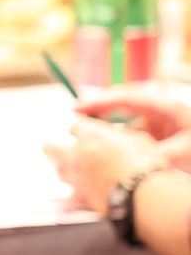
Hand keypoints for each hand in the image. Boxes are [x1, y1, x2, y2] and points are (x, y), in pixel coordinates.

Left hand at [46, 119, 170, 214]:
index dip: (81, 131)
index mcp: (91, 136)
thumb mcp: (139, 141)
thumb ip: (123, 137)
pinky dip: (74, 193)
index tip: (86, 134)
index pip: (76, 127)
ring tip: (79, 173)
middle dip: (55, 149)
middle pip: (51, 148)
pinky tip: (82, 194)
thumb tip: (120, 138)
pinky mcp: (78, 195)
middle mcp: (77, 154)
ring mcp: (75, 175)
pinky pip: (67, 194)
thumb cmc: (146, 165)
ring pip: (59, 170)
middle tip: (67, 152)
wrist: (142, 194)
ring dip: (67, 170)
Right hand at [75, 89, 190, 170]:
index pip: (126, 97)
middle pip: (122, 101)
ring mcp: (158, 119)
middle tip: (75, 114)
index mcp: (165, 106)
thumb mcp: (180, 153)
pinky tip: (107, 144)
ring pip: (125, 116)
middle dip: (98, 106)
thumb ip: (149, 153)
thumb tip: (123, 157)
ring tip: (86, 131)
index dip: (100, 101)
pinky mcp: (157, 131)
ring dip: (107, 121)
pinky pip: (131, 129)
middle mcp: (160, 108)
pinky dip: (117, 135)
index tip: (79, 107)